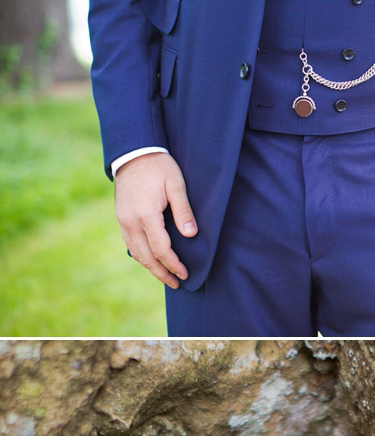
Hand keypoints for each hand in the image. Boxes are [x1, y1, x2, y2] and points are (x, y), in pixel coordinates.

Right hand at [113, 152, 195, 286]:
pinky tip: (152, 260)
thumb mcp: (176, 185)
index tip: (186, 274)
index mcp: (146, 215)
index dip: (174, 265)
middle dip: (162, 273)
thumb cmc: (158, 166)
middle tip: (177, 284)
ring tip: (166, 277)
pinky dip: (142, 256)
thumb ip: (184, 211)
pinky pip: (130, 243)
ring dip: (151, 267)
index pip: (161, 250)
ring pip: (136, 252)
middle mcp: (130, 221)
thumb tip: (191, 235)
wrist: (133, 151)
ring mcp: (123, 220)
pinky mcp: (121, 217)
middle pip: (146, 257)